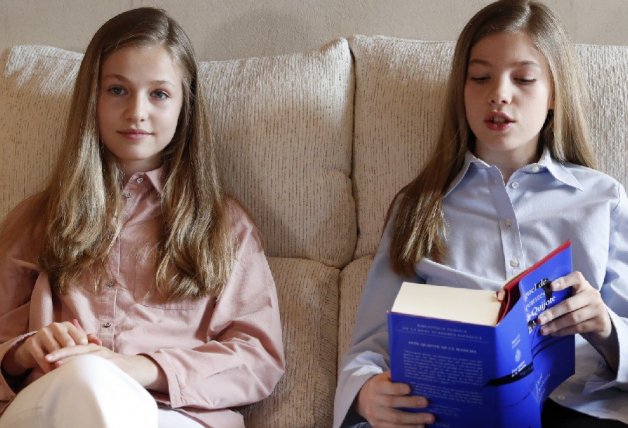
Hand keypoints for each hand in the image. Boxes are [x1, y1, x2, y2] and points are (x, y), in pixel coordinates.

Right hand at [6, 319, 97, 375]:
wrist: (32, 350)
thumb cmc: (58, 346)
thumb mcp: (72, 341)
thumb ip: (87, 341)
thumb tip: (100, 343)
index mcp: (67, 325)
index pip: (80, 338)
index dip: (84, 352)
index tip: (86, 362)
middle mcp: (55, 326)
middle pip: (68, 344)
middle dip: (72, 358)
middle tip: (76, 370)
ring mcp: (42, 333)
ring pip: (55, 351)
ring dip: (60, 363)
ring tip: (65, 373)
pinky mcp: (31, 343)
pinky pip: (42, 357)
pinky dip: (47, 366)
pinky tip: (51, 373)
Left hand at [44, 345, 166, 391]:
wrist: (138, 367)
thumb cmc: (115, 362)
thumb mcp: (100, 351)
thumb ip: (87, 340)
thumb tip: (74, 323)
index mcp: (95, 348)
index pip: (75, 347)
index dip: (60, 350)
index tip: (45, 355)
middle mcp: (100, 351)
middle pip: (79, 350)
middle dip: (62, 354)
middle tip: (47, 358)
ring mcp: (108, 359)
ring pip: (88, 358)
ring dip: (73, 361)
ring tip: (59, 365)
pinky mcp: (115, 367)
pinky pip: (100, 367)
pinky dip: (90, 369)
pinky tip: (81, 373)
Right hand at [356, 371, 433, 426]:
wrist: (363, 399)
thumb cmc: (381, 387)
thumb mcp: (384, 378)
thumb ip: (396, 377)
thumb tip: (416, 376)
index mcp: (376, 387)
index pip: (386, 388)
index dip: (397, 388)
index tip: (410, 388)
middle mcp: (374, 402)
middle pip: (392, 404)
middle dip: (410, 403)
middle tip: (426, 403)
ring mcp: (375, 416)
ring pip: (395, 420)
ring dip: (413, 420)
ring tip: (427, 419)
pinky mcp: (378, 426)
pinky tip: (419, 427)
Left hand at [537, 271, 617, 369]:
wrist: (602, 322)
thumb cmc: (580, 306)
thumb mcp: (573, 297)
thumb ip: (560, 296)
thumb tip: (535, 303)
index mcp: (583, 285)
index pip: (575, 278)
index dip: (563, 282)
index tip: (550, 286)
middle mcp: (592, 295)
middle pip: (569, 304)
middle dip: (552, 313)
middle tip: (538, 319)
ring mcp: (598, 309)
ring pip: (573, 318)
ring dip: (556, 325)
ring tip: (543, 330)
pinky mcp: (600, 323)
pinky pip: (578, 328)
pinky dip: (564, 331)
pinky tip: (554, 333)